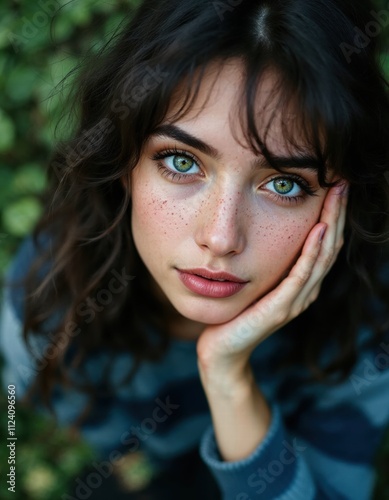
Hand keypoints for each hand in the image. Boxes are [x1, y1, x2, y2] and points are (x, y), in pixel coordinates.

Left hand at [196, 181, 348, 388]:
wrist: (223, 351)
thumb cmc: (236, 314)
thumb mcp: (256, 282)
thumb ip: (269, 264)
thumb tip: (264, 232)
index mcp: (300, 283)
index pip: (323, 243)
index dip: (331, 215)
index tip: (334, 184)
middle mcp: (304, 290)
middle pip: (329, 246)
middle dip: (337, 212)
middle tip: (342, 182)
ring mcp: (295, 301)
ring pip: (321, 257)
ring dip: (331, 224)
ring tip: (337, 195)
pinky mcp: (281, 308)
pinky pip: (301, 276)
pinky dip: (312, 252)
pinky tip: (318, 229)